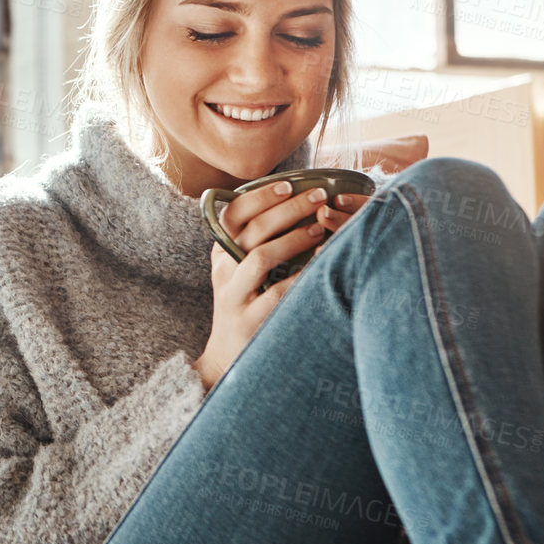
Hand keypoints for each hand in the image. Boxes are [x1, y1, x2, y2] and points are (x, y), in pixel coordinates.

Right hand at [195, 180, 344, 391]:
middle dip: (287, 210)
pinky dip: (303, 275)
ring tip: (321, 228)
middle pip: (251, 231)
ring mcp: (235, 298)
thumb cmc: (247, 305)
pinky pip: (279, 293)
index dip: (259, 196)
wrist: (227, 358)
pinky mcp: (251, 321)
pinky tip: (323, 263)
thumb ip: (258, 243)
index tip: (288, 185)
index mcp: (221, 254)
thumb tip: (299, 203)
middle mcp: (224, 272)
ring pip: (261, 258)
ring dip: (294, 239)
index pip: (232, 214)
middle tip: (318, 198)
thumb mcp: (241, 272)